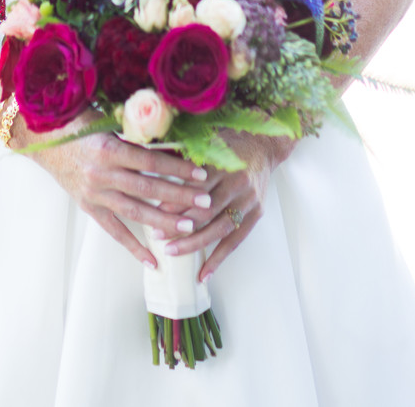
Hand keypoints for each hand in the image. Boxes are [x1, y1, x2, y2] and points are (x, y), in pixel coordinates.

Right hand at [27, 122, 214, 269]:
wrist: (40, 139)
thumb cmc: (76, 121)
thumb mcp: (104, 118)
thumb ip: (133, 126)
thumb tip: (170, 126)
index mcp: (108, 148)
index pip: (151, 160)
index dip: (177, 167)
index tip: (201, 172)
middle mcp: (102, 173)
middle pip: (148, 188)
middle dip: (179, 196)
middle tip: (206, 203)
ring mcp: (94, 193)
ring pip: (135, 212)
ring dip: (164, 221)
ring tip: (189, 228)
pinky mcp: (89, 207)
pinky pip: (114, 231)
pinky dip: (133, 247)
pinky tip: (153, 260)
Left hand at [158, 132, 297, 279]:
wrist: (264, 146)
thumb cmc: (230, 142)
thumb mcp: (209, 141)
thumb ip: (184, 153)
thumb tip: (150, 158)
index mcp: (223, 164)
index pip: (196, 187)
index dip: (176, 201)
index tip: (155, 211)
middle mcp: (238, 183)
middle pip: (206, 210)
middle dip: (180, 226)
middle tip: (158, 237)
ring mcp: (249, 201)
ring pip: (219, 228)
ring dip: (195, 244)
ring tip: (172, 253)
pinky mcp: (256, 214)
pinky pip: (236, 241)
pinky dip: (219, 259)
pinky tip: (204, 274)